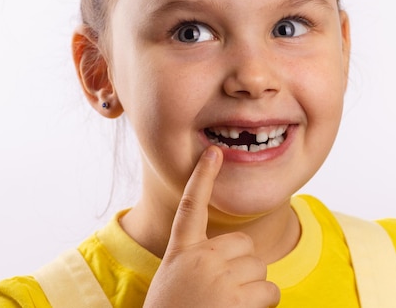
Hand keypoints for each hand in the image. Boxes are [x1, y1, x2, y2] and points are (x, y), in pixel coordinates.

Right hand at [143, 146, 279, 306]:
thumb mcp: (174, 282)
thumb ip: (197, 262)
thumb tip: (240, 255)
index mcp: (179, 253)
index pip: (191, 206)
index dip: (203, 177)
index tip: (213, 153)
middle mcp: (199, 259)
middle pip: (244, 245)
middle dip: (244, 266)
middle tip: (225, 292)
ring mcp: (218, 279)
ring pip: (259, 267)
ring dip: (254, 287)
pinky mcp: (237, 300)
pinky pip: (270, 290)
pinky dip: (265, 304)